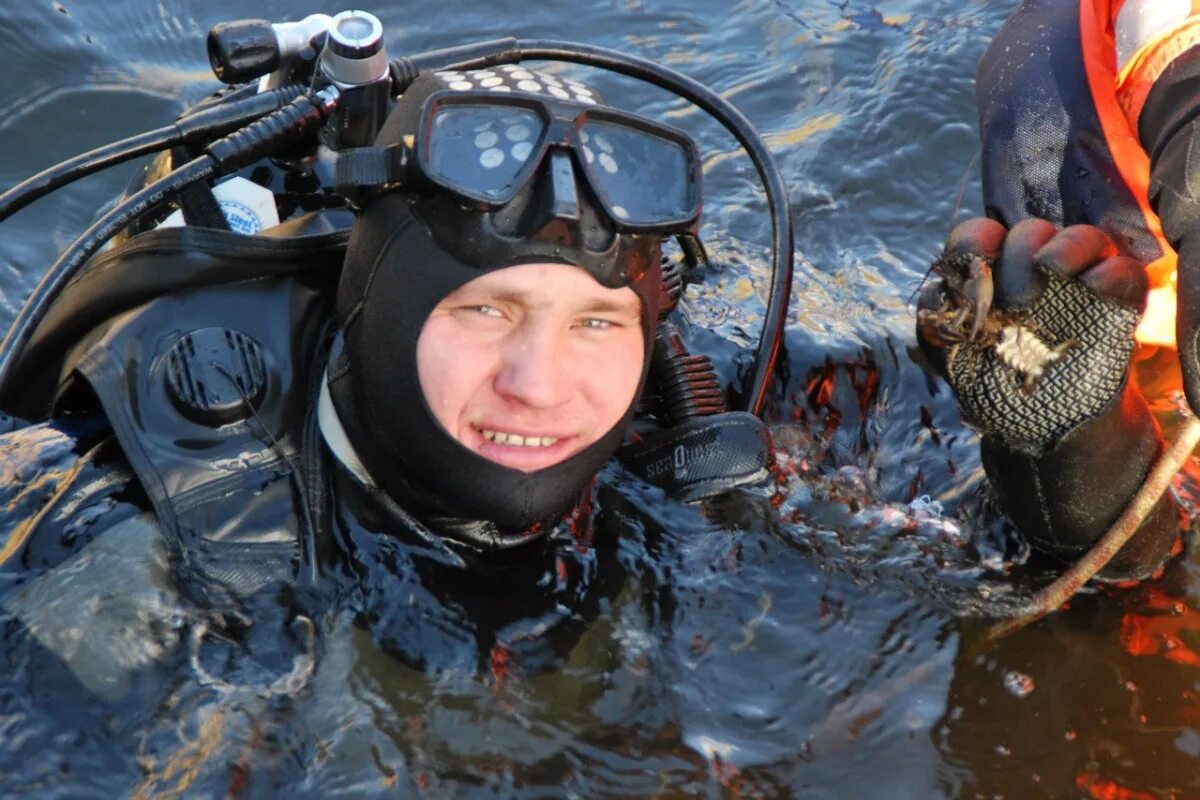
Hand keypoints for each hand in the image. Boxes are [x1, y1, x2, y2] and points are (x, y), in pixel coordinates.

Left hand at [917, 218, 1146, 454]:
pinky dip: (1109, 273)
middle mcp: (1035, 269)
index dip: (975, 239)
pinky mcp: (1117, 301)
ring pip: (1082, 237)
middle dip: (1018, 255)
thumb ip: (938, 326)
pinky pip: (1122, 271)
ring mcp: (1079, 281)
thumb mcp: (954, 360)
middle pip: (1030, 233)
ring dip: (1065, 247)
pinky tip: (1094, 287)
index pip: (980, 237)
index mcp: (992, 276)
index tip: (976, 256)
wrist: (1046, 424)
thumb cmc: (993, 386)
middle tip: (1016, 296)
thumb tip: (936, 296)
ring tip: (1052, 269)